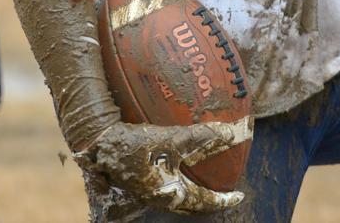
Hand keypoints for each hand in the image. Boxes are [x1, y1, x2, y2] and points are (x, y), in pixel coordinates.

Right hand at [76, 119, 250, 213]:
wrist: (100, 142)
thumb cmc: (136, 143)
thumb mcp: (173, 138)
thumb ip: (203, 137)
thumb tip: (233, 134)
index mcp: (168, 194)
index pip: (203, 202)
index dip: (223, 200)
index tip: (239, 196)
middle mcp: (158, 198)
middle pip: (190, 205)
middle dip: (209, 202)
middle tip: (226, 195)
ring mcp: (147, 193)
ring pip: (178, 200)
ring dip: (194, 195)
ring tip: (207, 185)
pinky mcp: (139, 184)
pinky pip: (166, 192)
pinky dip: (181, 187)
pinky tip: (181, 173)